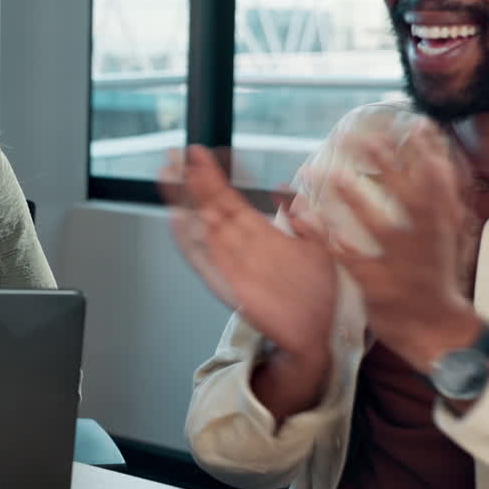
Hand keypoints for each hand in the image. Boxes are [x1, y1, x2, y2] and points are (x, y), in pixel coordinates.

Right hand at [160, 145, 336, 361]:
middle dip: (194, 180)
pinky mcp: (226, 282)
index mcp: (261, 234)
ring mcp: (231, 262)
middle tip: (177, 155)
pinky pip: (202, 258)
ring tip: (170, 177)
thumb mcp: (318, 246)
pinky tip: (177, 219)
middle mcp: (241, 245)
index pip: (233, 197)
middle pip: (210, 205)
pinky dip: (188, 240)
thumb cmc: (318, 295)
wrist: (317, 334)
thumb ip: (302, 217)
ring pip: (202, 225)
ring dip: (184, 201)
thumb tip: (286, 188)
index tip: (204, 154)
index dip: (217, 175)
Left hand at [327, 123, 480, 372]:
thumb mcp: (443, 234)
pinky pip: (344, 256)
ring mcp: (399, 264)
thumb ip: (436, 197)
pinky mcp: (373, 284)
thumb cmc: (432, 275)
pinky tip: (301, 216)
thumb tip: (431, 154)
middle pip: (409, 195)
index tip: (412, 122)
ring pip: (374, 225)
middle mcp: (424, 241)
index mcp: (442, 225)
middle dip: (386, 163)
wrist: (436, 330)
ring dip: (349, 198)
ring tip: (323, 172)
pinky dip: (322, 236)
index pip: (439, 180)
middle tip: (357, 135)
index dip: (426, 150)